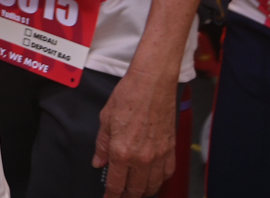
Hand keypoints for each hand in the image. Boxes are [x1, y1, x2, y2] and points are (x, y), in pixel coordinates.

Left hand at [92, 68, 176, 197]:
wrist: (153, 83)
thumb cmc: (129, 95)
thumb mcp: (105, 119)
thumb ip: (102, 145)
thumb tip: (98, 161)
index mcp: (122, 152)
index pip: (116, 184)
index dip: (111, 196)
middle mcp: (142, 158)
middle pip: (135, 190)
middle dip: (127, 197)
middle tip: (121, 196)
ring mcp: (158, 155)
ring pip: (152, 186)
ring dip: (143, 192)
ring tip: (136, 191)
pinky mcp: (170, 149)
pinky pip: (166, 174)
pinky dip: (159, 180)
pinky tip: (153, 179)